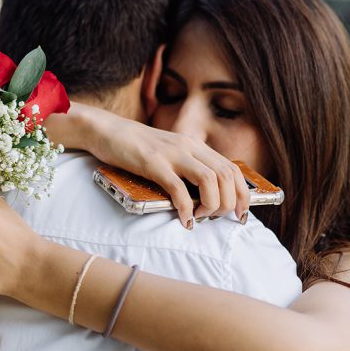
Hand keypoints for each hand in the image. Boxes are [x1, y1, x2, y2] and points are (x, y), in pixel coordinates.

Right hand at [75, 105, 249, 225]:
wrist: (106, 130)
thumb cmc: (135, 148)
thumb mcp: (168, 154)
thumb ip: (185, 168)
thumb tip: (200, 197)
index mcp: (195, 146)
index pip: (232, 169)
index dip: (243, 193)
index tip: (241, 213)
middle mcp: (189, 147)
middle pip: (226, 175)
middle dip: (229, 202)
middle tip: (217, 218)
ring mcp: (171, 154)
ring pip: (209, 180)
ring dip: (211, 205)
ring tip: (200, 217)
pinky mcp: (153, 163)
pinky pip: (178, 189)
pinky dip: (185, 209)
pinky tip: (183, 220)